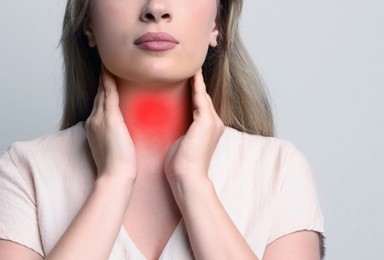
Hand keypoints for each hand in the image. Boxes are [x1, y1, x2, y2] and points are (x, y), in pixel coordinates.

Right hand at [85, 66, 136, 180]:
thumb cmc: (117, 167)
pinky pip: (109, 92)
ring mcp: (100, 118)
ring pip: (102, 90)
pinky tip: (111, 69)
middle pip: (98, 94)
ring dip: (105, 75)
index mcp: (94, 127)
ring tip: (109, 60)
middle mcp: (94, 119)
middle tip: (106, 62)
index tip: (106, 79)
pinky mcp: (110, 118)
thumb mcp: (114, 148)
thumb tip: (124, 134)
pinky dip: (109, 79)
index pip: (99, 103)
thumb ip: (117, 137)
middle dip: (102, 79)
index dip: (102, 90)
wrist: (115, 176)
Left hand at [164, 68, 224, 184]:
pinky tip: (191, 72)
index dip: (193, 90)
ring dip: (196, 78)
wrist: (187, 177)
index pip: (199, 104)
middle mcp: (214, 123)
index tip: (185, 77)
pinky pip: (200, 96)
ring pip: (202, 94)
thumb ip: (180, 130)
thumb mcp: (180, 142)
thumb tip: (169, 123)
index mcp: (208, 129)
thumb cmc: (180, 165)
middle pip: (203, 96)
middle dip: (196, 81)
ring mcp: (212, 121)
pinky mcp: (207, 120)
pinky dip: (196, 84)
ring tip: (189, 63)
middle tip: (187, 64)